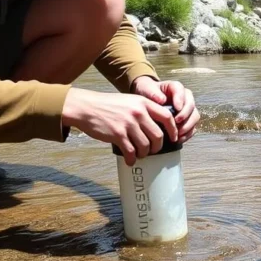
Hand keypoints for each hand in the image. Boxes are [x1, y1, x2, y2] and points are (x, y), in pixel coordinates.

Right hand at [61, 88, 177, 165]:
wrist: (87, 107)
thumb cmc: (108, 105)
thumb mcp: (130, 100)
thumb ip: (143, 109)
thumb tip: (156, 126)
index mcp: (144, 103)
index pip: (167, 117)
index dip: (173, 130)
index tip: (173, 138)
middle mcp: (138, 113)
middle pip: (158, 136)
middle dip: (158, 147)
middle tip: (153, 150)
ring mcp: (128, 124)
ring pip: (145, 146)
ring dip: (144, 154)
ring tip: (140, 154)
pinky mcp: (118, 135)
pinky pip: (131, 151)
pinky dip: (132, 159)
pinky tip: (130, 160)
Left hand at [131, 76, 200, 142]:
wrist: (148, 100)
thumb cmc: (148, 93)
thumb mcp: (147, 89)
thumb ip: (153, 93)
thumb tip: (162, 100)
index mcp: (176, 87)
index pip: (181, 91)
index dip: (180, 100)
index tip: (176, 108)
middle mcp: (185, 97)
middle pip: (191, 105)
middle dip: (185, 115)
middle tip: (176, 122)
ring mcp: (188, 110)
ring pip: (194, 117)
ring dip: (187, 126)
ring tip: (177, 133)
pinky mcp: (187, 120)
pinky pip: (192, 128)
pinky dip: (187, 134)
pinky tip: (178, 139)